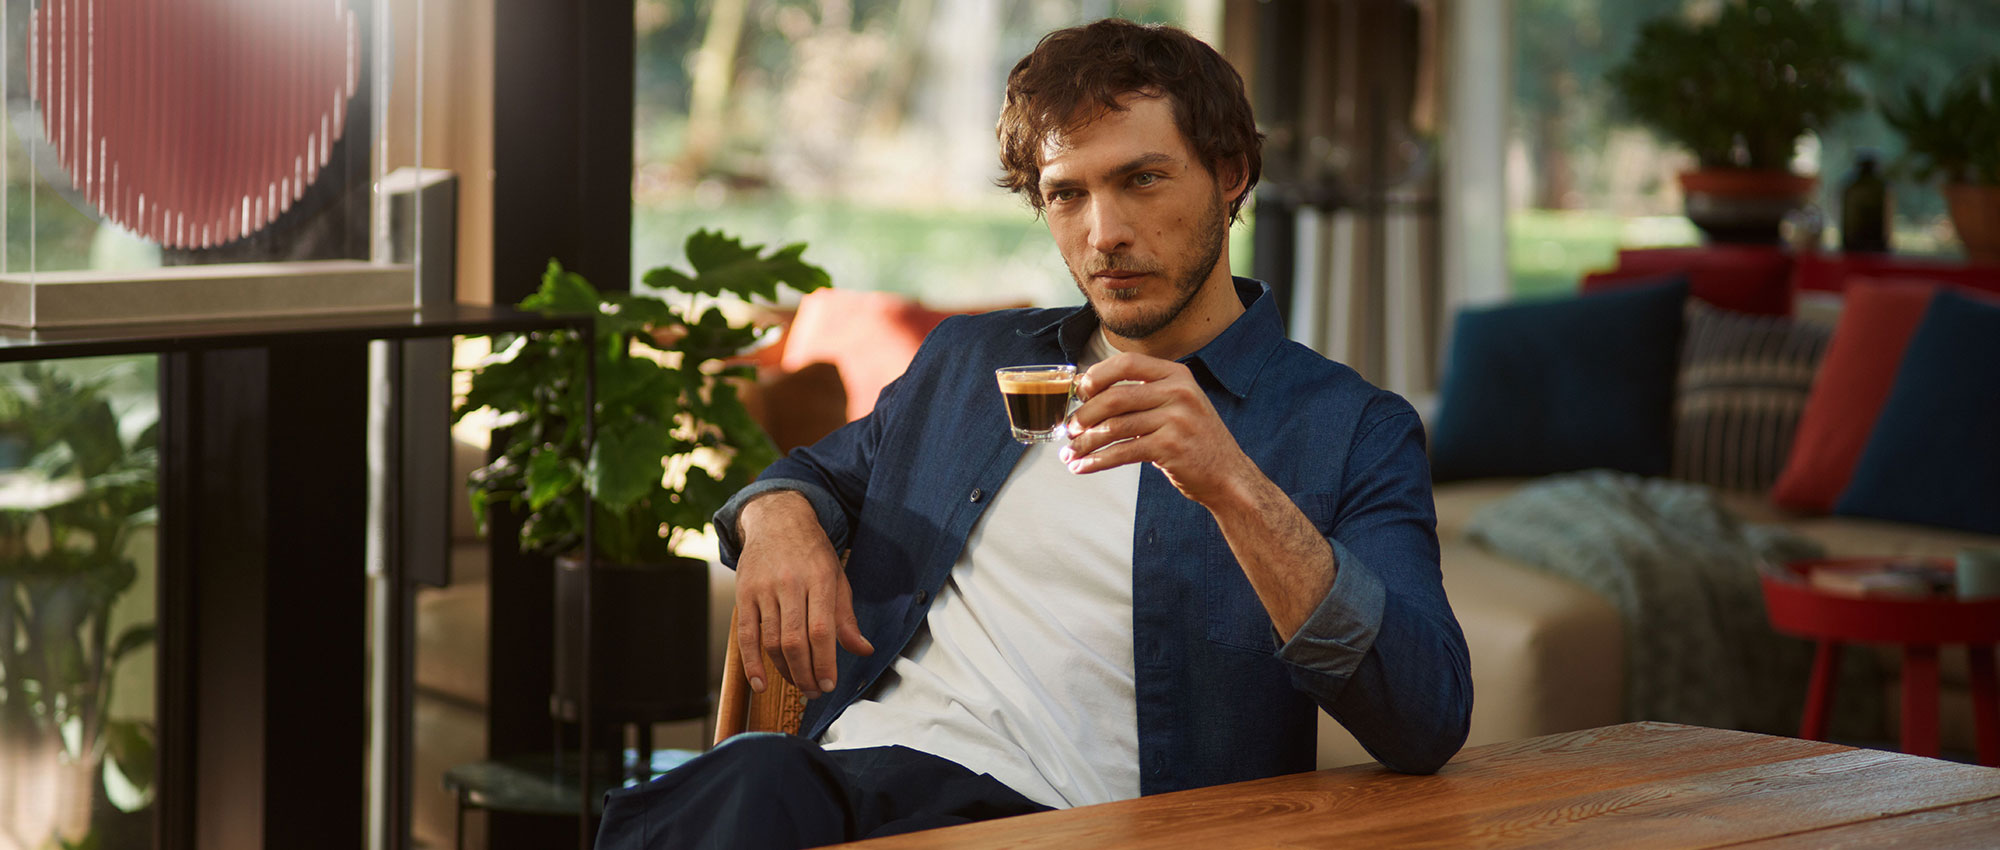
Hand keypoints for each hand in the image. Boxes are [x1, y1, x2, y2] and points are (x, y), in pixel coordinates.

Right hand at [733, 491, 873, 698]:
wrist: (777, 519)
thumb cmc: (812, 552)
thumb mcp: (837, 577)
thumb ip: (846, 617)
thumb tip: (863, 650)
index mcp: (820, 579)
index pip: (822, 630)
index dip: (825, 662)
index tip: (829, 684)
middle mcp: (790, 583)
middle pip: (795, 640)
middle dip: (806, 674)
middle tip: (815, 692)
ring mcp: (764, 589)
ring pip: (772, 641)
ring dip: (785, 671)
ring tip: (799, 685)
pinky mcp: (744, 594)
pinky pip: (746, 634)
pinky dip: (751, 663)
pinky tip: (760, 683)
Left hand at [1060, 353, 1253, 505]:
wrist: (1228, 475)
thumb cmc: (1193, 440)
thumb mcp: (1177, 404)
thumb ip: (1143, 395)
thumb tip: (1088, 394)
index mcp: (1176, 374)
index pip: (1126, 363)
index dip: (1097, 375)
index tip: (1079, 392)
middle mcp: (1178, 392)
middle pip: (1115, 396)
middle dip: (1085, 414)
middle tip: (1069, 429)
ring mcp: (1176, 419)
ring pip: (1115, 427)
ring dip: (1086, 442)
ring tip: (1070, 453)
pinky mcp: (1170, 447)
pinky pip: (1122, 452)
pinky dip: (1097, 461)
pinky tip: (1083, 467)